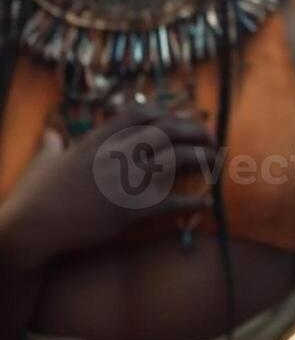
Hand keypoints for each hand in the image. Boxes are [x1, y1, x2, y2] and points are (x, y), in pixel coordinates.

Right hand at [0, 103, 217, 270]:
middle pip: (168, 130)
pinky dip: (192, 203)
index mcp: (98, 139)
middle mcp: (116, 154)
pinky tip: (205, 204)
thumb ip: (53, 145)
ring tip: (215, 163)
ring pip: (177, 160)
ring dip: (202, 159)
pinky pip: (171, 202)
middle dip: (195, 131)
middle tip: (210, 138)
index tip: (181, 117)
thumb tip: (51, 134)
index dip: (166, 111)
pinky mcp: (129, 208)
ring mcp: (125, 180)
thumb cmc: (36, 195)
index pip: (140, 112)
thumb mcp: (44, 162)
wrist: (32, 227)